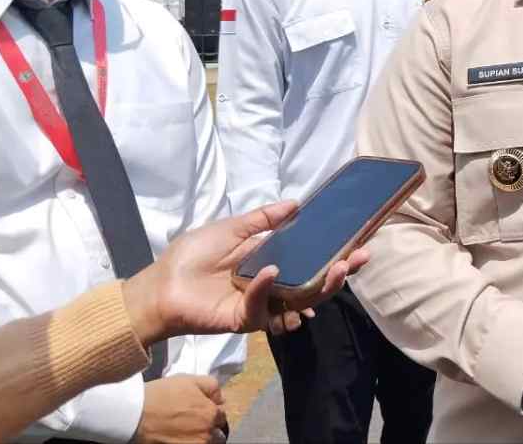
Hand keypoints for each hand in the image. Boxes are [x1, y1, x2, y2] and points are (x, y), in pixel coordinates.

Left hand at [122, 201, 368, 343]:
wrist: (161, 285)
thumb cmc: (192, 255)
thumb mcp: (231, 228)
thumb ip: (263, 219)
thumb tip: (296, 203)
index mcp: (272, 259)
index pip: (311, 256)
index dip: (335, 249)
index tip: (359, 237)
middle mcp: (274, 283)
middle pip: (315, 281)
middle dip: (341, 271)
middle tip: (360, 256)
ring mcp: (263, 303)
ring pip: (301, 300)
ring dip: (322, 285)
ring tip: (337, 268)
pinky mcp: (247, 319)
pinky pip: (265, 305)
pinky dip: (267, 286)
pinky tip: (270, 270)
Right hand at [134, 375, 226, 443]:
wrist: (136, 413)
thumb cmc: (162, 394)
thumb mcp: (190, 380)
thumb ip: (212, 387)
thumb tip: (220, 399)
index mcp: (211, 414)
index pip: (221, 417)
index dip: (212, 412)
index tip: (202, 412)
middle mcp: (206, 433)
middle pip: (216, 435)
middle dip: (209, 428)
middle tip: (194, 424)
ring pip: (205, 443)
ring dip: (199, 438)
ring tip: (185, 432)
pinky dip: (187, 442)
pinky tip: (177, 438)